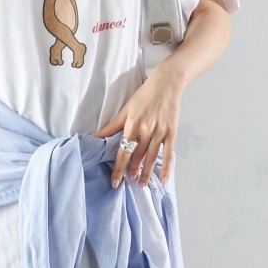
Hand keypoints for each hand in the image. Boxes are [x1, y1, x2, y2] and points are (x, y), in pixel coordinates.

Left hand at [94, 63, 183, 188]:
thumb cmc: (144, 95)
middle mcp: (146, 131)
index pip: (123, 151)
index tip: (115, 182)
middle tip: (129, 183)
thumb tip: (95, 137)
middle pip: (138, 156)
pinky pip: (168, 154)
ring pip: (151, 158)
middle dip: (133, 171)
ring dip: (146, 173)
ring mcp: (160, 132)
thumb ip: (112, 126)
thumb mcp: (126, 109)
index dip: (118, 168)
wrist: (166, 83)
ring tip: (142, 184)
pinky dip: (166, 167)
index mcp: (132, 125)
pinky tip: (163, 179)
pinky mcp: (171, 133)